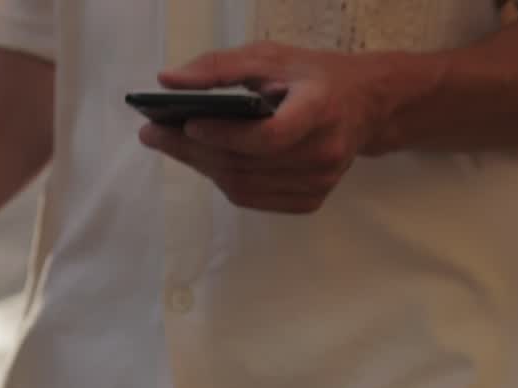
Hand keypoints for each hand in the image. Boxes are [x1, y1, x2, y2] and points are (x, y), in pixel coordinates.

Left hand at [140, 42, 394, 213]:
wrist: (363, 105)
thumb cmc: (311, 76)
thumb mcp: (271, 56)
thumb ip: (219, 66)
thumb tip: (168, 81)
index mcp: (321, 109)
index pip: (269, 136)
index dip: (226, 135)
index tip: (188, 122)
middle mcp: (325, 152)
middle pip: (246, 164)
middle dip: (193, 150)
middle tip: (154, 134)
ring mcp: (320, 182)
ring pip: (243, 186)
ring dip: (202, 167)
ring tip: (173, 145)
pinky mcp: (311, 200)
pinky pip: (253, 198)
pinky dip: (224, 181)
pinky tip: (207, 161)